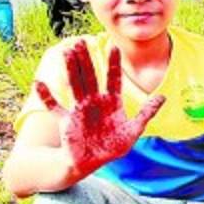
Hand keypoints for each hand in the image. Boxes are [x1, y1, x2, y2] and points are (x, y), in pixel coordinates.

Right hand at [34, 41, 164, 173]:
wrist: (92, 162)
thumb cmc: (113, 146)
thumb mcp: (134, 130)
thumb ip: (147, 113)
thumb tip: (164, 97)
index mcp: (112, 102)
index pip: (113, 78)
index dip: (113, 63)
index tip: (113, 46)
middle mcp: (95, 101)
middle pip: (90, 76)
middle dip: (87, 60)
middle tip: (81, 41)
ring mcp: (80, 109)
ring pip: (74, 84)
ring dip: (70, 69)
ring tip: (67, 52)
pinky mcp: (67, 120)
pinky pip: (54, 106)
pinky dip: (46, 96)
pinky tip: (39, 83)